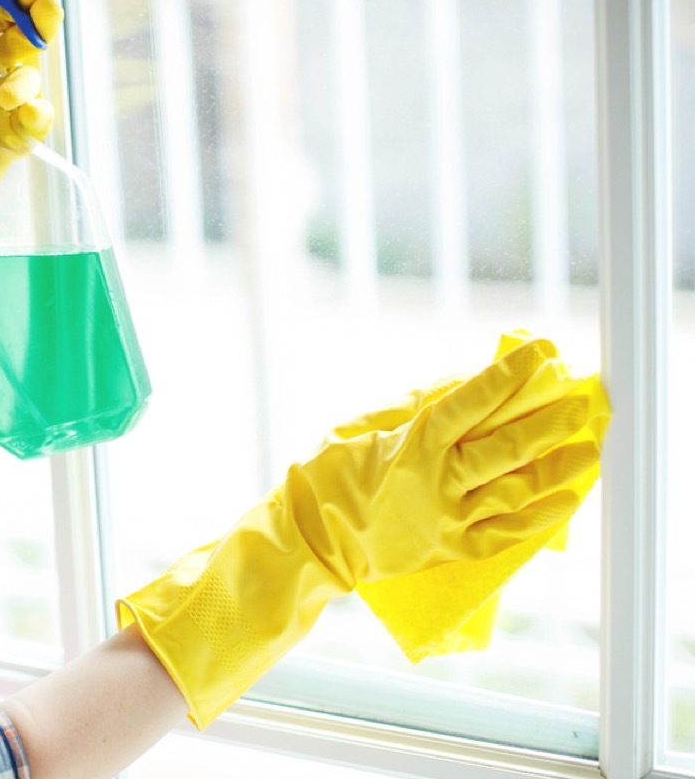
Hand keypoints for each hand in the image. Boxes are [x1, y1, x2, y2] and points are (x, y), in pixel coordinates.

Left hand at [0, 0, 63, 199]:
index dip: (15, 1)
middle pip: (24, 40)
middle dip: (37, 24)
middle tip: (39, 18)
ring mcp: (2, 108)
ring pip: (31, 78)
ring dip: (25, 80)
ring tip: (5, 97)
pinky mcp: (14, 140)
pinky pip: (39, 118)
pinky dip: (38, 113)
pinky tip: (23, 116)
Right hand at [297, 336, 599, 584]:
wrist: (311, 541)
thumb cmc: (328, 479)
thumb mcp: (361, 428)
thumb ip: (412, 405)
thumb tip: (458, 382)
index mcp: (412, 444)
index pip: (473, 401)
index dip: (510, 374)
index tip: (542, 351)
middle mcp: (437, 481)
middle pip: (508, 446)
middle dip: (549, 419)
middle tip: (580, 401)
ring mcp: (448, 518)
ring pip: (517, 489)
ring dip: (558, 467)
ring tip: (588, 447)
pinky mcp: (451, 548)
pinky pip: (508, 533)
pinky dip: (542, 517)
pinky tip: (567, 498)